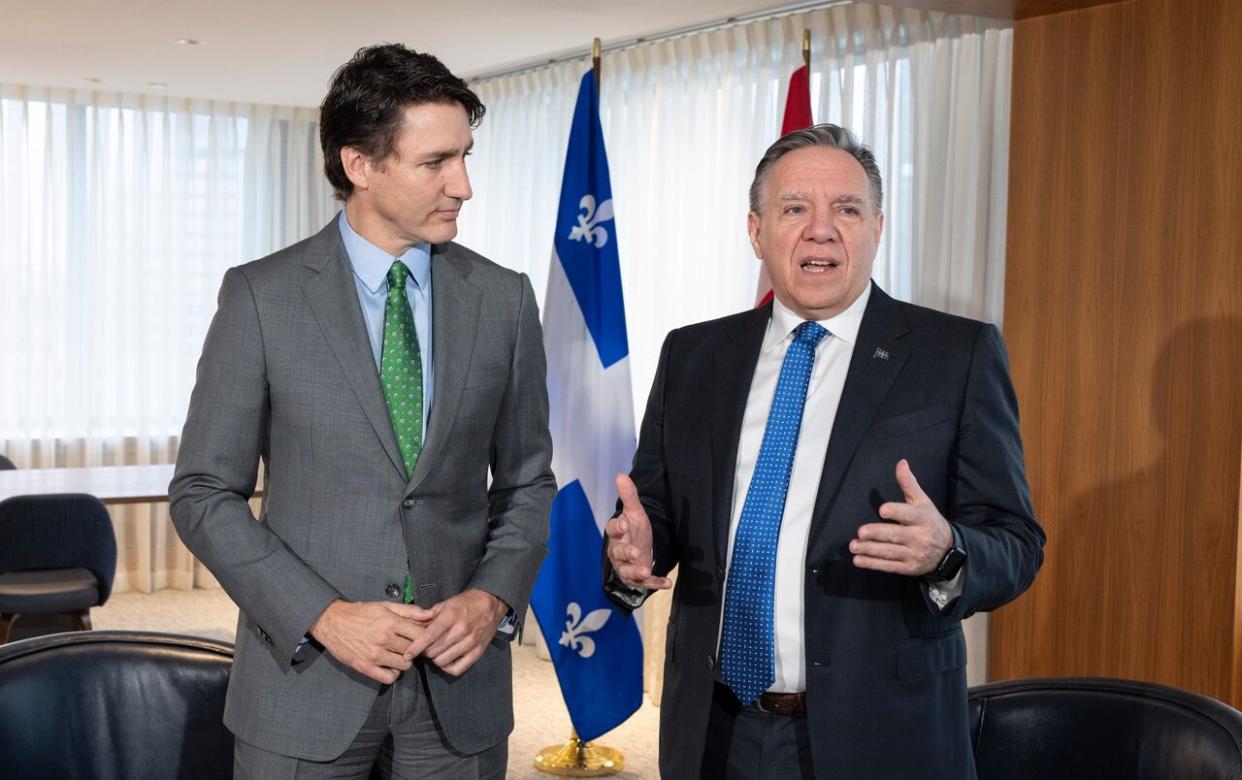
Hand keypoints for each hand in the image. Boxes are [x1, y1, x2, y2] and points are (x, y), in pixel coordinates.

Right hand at [309, 599, 435, 683]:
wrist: (332, 622)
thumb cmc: (360, 612)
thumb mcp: (384, 606)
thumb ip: (409, 610)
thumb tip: (430, 614)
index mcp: (390, 622)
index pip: (420, 634)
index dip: (425, 637)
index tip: (423, 638)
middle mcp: (383, 639)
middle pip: (413, 650)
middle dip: (415, 649)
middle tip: (411, 647)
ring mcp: (374, 654)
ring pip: (404, 665)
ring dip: (405, 661)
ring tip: (399, 655)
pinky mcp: (364, 666)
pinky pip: (389, 678)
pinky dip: (393, 674)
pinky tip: (390, 666)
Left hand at [401, 589, 507, 676]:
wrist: (491, 604)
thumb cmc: (465, 604)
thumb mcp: (445, 604)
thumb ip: (428, 617)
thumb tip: (411, 627)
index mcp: (450, 616)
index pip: (428, 636)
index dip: (415, 647)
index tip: (407, 654)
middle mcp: (460, 631)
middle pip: (433, 651)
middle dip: (425, 651)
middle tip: (425, 647)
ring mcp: (470, 643)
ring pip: (442, 661)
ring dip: (435, 659)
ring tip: (436, 651)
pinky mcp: (477, 652)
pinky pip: (457, 669)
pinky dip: (448, 667)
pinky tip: (447, 659)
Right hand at [604, 474, 672, 589]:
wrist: (638, 547)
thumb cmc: (633, 529)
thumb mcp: (635, 512)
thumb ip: (629, 496)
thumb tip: (620, 475)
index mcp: (617, 533)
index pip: (612, 529)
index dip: (617, 527)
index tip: (624, 525)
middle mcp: (618, 551)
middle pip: (618, 553)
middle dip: (626, 553)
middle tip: (635, 552)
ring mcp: (626, 566)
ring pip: (627, 571)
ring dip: (636, 571)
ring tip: (645, 570)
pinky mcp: (637, 578)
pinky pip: (645, 582)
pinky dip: (655, 583)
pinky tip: (667, 582)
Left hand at [850, 459, 952, 576]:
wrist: (948, 551)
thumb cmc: (929, 521)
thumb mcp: (923, 501)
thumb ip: (909, 484)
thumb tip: (901, 463)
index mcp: (923, 518)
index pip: (909, 515)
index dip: (896, 512)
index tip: (882, 510)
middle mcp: (919, 537)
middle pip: (896, 535)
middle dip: (877, 534)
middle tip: (860, 532)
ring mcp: (914, 554)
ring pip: (890, 552)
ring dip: (870, 549)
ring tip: (853, 546)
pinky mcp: (908, 568)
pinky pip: (889, 566)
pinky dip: (872, 564)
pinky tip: (858, 560)